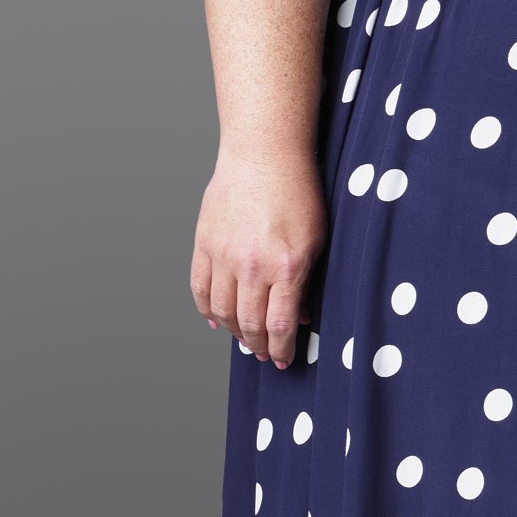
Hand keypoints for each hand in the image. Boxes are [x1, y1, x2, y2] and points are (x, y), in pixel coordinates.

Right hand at [192, 146, 325, 369]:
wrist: (263, 156)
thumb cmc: (298, 193)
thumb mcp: (316, 241)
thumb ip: (306, 282)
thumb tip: (301, 316)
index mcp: (286, 267)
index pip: (280, 325)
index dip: (282, 348)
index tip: (285, 360)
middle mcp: (250, 266)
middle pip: (248, 323)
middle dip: (259, 345)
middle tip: (266, 355)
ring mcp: (222, 255)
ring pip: (221, 310)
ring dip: (233, 331)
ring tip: (244, 339)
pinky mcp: (203, 244)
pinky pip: (199, 287)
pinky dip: (206, 308)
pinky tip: (215, 319)